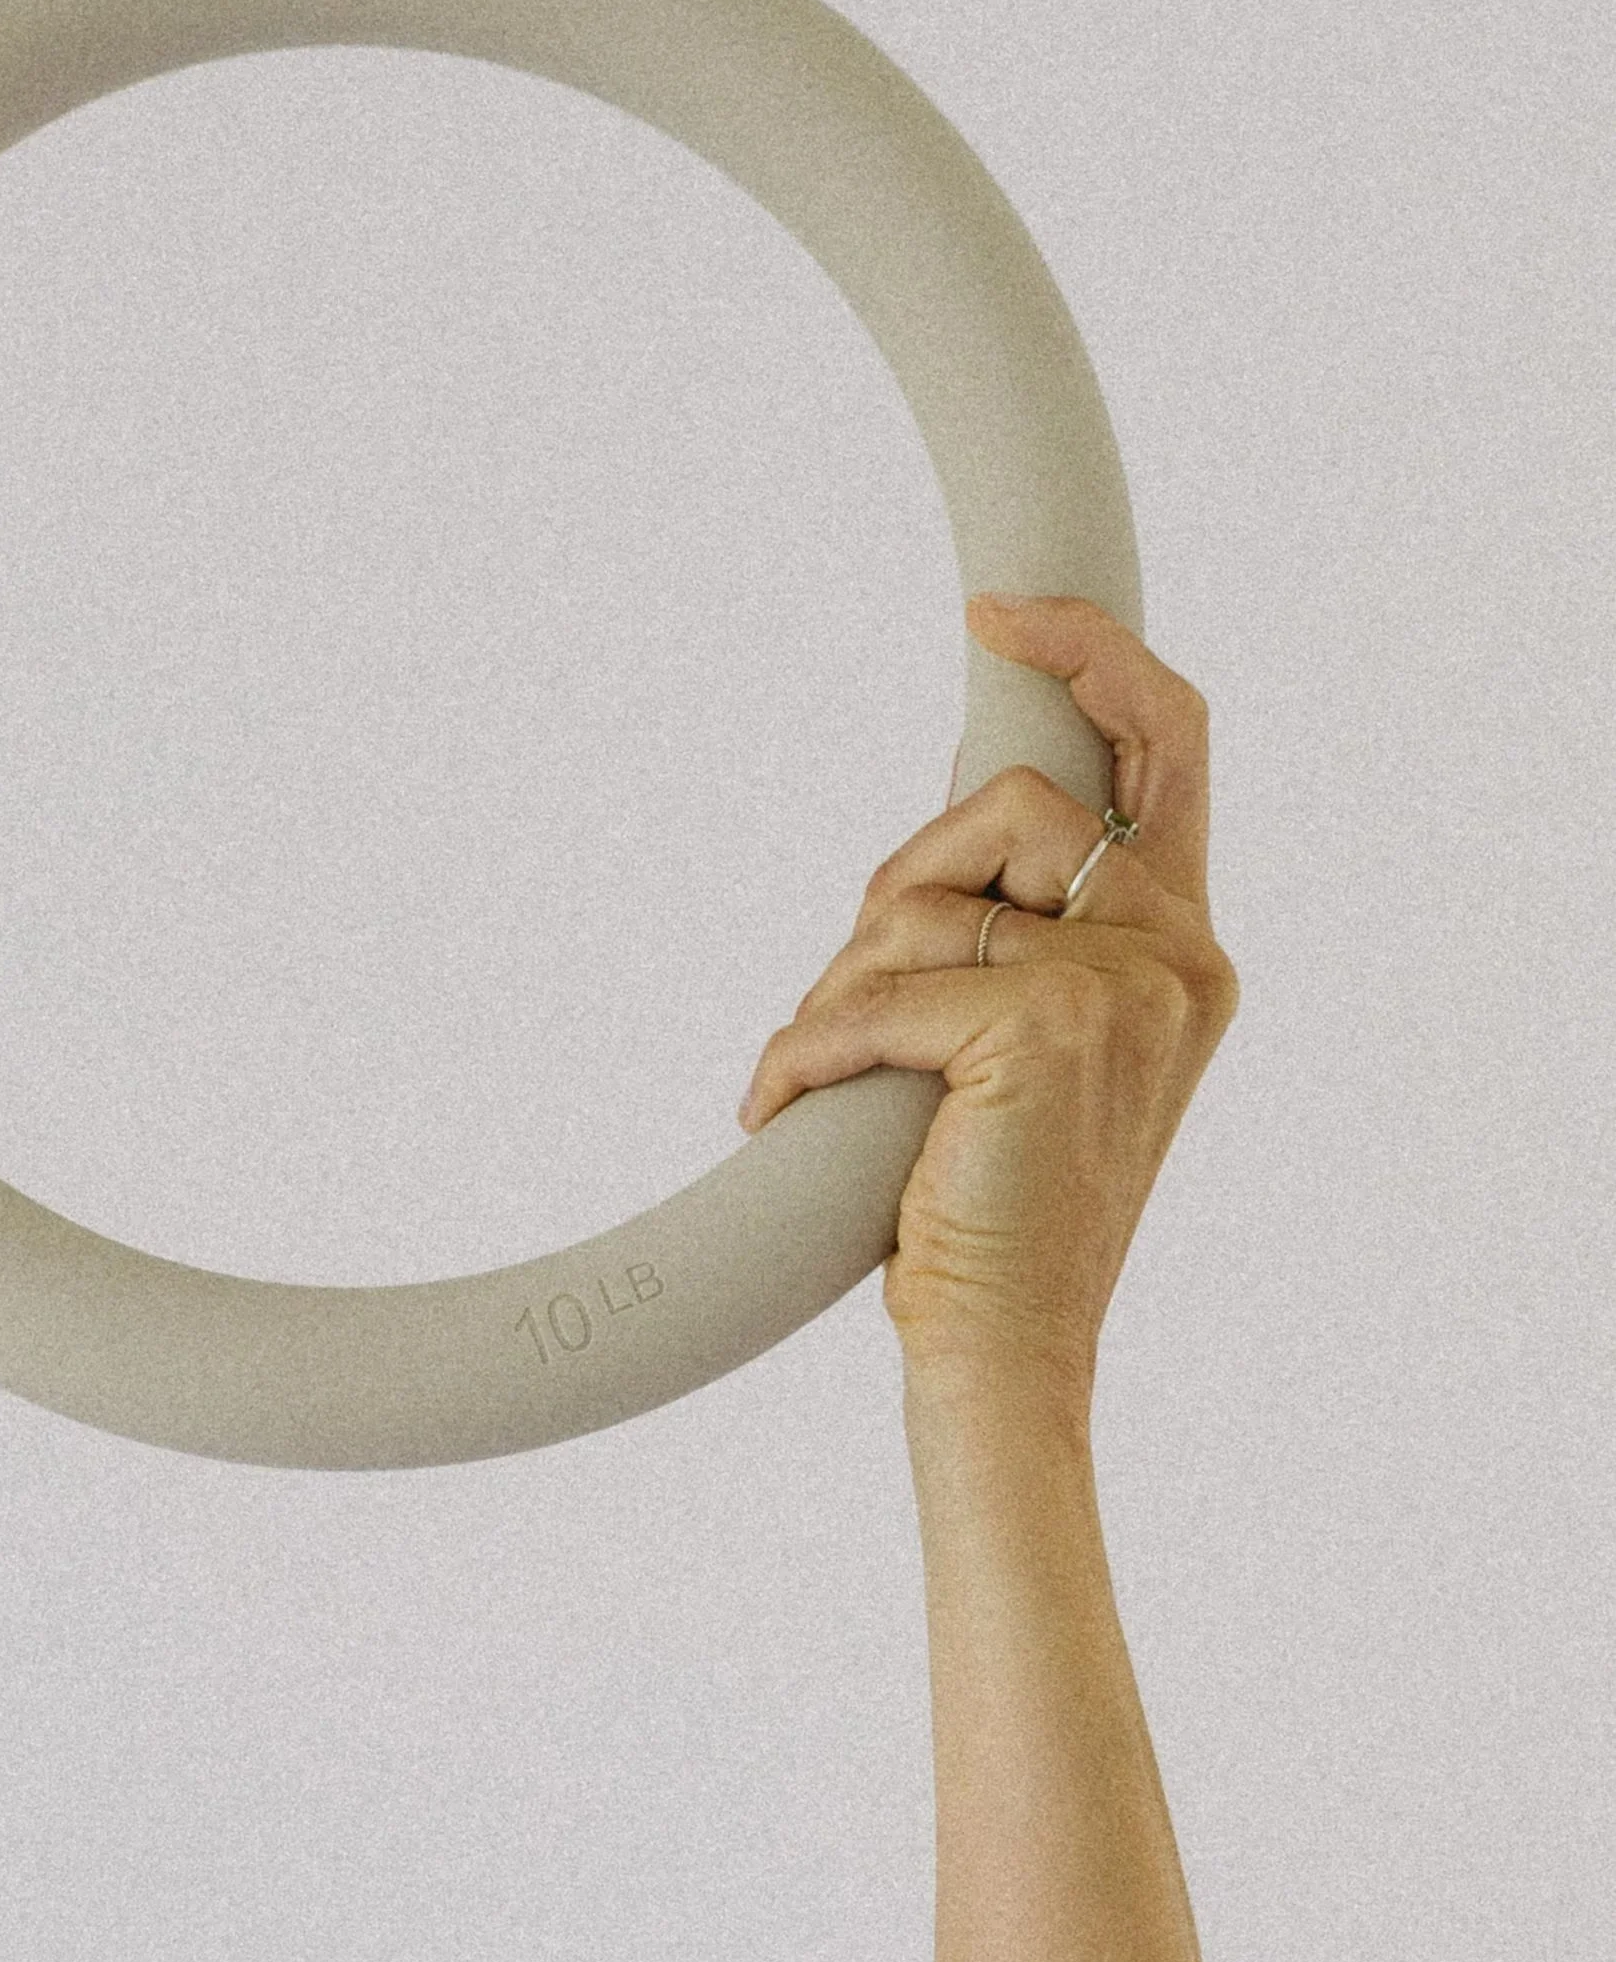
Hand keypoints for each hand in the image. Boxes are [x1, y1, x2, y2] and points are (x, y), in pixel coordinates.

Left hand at [736, 593, 1238, 1395]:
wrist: (1007, 1350)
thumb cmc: (991, 1197)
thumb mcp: (1025, 1044)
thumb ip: (1020, 935)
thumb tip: (931, 855)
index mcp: (1182, 947)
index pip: (1173, 742)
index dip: (1095, 654)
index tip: (1004, 611)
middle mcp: (1177, 952)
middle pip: (1012, 800)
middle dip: (906, 874)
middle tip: (858, 980)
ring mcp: (1123, 986)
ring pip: (923, 898)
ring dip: (844, 981)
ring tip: (834, 1075)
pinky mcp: (1043, 1025)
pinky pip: (869, 992)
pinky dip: (802, 1050)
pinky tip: (779, 1108)